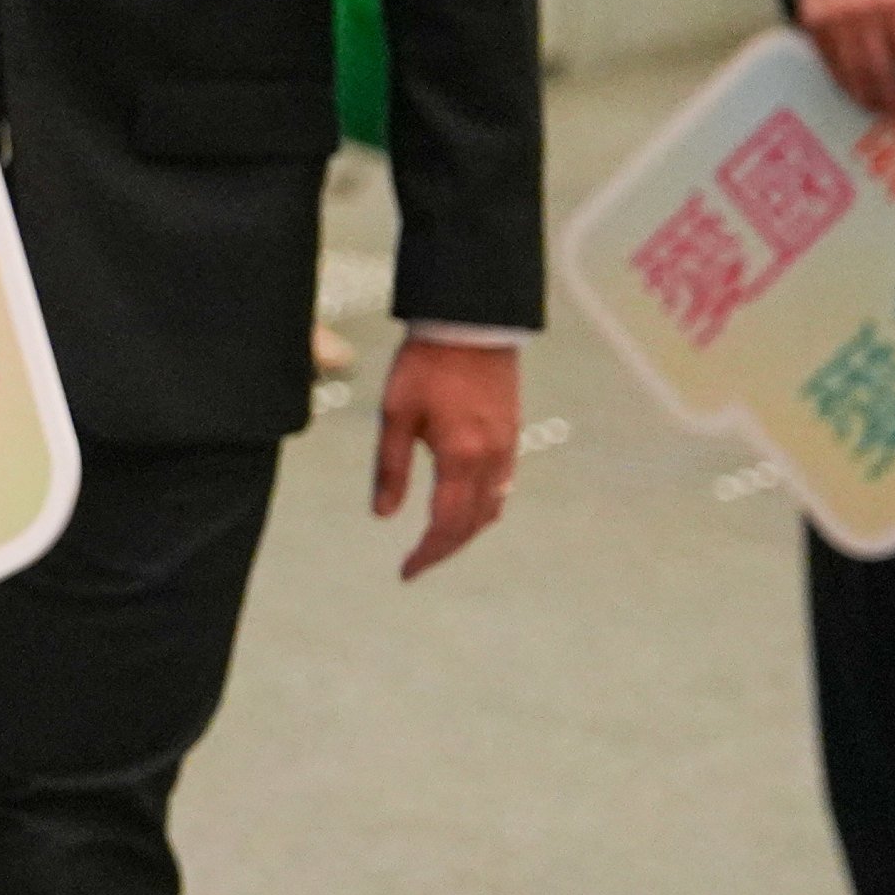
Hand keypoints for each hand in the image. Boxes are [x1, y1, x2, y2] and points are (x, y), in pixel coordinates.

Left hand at [371, 337, 517, 580]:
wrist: (471, 321)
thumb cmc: (426, 363)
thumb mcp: (395, 413)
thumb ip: (390, 467)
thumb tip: (382, 515)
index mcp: (460, 456)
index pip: (446, 524)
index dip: (427, 554)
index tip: (406, 572)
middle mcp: (491, 459)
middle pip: (472, 524)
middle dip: (444, 549)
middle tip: (416, 563)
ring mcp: (508, 448)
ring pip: (492, 509)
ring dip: (466, 531)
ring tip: (436, 540)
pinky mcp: (512, 434)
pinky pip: (502, 487)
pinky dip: (482, 508)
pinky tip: (463, 507)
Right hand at [797, 0, 894, 115]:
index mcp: (893, 4)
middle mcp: (863, 15)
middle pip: (880, 69)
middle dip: (892, 97)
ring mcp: (835, 21)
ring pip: (852, 71)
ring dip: (866, 95)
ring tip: (877, 108)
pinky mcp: (814, 26)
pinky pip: (830, 63)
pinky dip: (844, 81)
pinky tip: (854, 90)